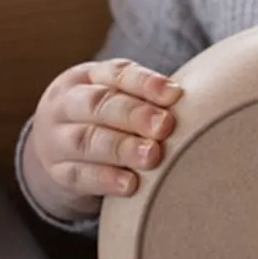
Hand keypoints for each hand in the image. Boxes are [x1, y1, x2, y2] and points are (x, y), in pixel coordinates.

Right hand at [22, 58, 181, 221]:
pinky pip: (79, 176)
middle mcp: (66, 104)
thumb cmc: (106, 119)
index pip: (115, 73)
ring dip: (122, 148)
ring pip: (86, 140)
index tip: (174, 95)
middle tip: (165, 126)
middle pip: (98, 104)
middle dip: (134, 115)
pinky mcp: (57, 172)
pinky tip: (131, 186)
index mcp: (86, 77)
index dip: (145, 83)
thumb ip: (148, 100)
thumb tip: (201, 103)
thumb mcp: (117, 99)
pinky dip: (106, 180)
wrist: (57, 151)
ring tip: (152, 156)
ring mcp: (56, 139)